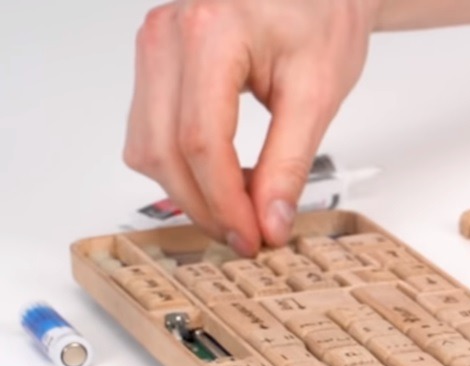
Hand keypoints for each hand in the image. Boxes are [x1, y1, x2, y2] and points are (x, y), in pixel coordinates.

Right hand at [124, 0, 377, 253]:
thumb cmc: (321, 19)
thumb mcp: (318, 95)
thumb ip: (290, 163)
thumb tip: (269, 222)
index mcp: (210, 33)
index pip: (202, 140)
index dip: (225, 202)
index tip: (253, 238)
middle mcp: (167, 36)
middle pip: (164, 149)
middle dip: (204, 206)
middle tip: (246, 238)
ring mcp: (153, 47)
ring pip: (147, 147)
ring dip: (189, 192)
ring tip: (241, 210)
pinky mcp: (154, 64)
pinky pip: (149, 133)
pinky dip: (183, 168)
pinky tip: (225, 180)